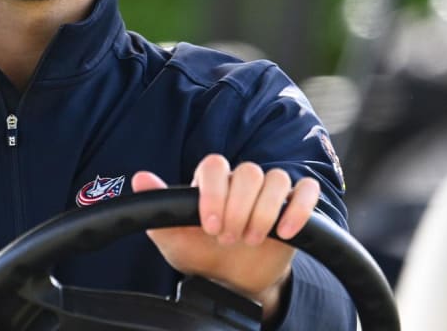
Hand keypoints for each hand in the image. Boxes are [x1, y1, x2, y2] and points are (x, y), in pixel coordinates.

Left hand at [131, 155, 320, 318]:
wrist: (229, 282)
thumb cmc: (199, 255)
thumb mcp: (173, 237)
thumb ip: (158, 207)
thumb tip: (139, 178)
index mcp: (212, 183)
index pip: (215, 165)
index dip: (214, 193)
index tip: (208, 226)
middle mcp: (241, 183)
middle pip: (249, 171)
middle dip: (239, 208)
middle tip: (228, 238)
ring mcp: (269, 194)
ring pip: (276, 179)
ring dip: (264, 211)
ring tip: (252, 240)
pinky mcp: (293, 208)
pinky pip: (306, 191)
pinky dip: (300, 208)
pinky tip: (286, 231)